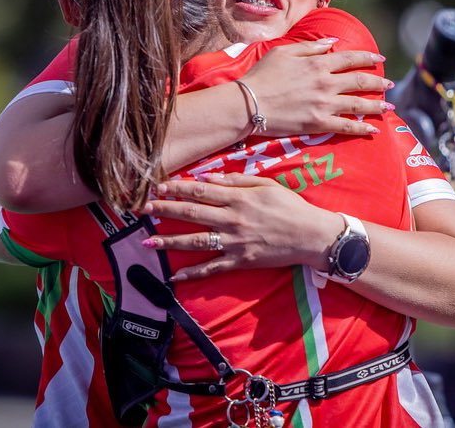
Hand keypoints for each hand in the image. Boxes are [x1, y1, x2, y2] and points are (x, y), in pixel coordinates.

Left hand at [141, 173, 341, 279]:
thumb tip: (210, 178)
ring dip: (170, 242)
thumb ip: (237, 181)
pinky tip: (175, 276)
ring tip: (147, 243)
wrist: (311, 235)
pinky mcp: (240, 261)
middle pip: (192, 214)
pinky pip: (212, 268)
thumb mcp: (266, 185)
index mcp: (238, 198)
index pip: (200, 191)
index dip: (177, 189)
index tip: (158, 186)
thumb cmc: (290, 206)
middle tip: (142, 209)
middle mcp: (232, 220)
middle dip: (164, 211)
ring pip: (196, 241)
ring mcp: (234, 243)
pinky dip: (193, 273)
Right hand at [241, 40, 392, 136]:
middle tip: (389, 84)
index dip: (367, 57)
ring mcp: (324, 105)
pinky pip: (346, 127)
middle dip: (378, 82)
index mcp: (317, 64)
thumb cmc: (261, 75)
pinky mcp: (318, 124)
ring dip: (377, 105)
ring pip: (358, 104)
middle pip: (360, 81)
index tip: (380, 58)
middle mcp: (325, 83)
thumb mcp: (283, 52)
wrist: (248, 103)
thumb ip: (310, 47)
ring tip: (389, 107)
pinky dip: (363, 128)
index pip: (350, 58)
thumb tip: (332, 43)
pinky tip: (374, 130)